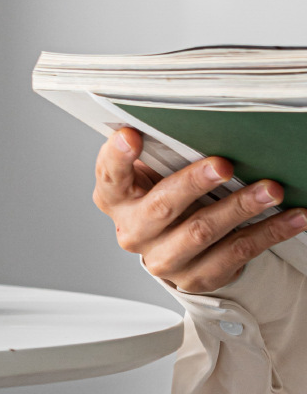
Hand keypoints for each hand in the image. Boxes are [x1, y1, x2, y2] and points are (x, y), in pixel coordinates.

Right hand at [93, 128, 306, 293]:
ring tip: (270, 189)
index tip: (131, 136)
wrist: (170, 246)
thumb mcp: (148, 172)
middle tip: (222, 165)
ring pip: (203, 232)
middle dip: (194, 183)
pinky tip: (291, 218)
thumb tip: (181, 120)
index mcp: (114, 197)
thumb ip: (155, 153)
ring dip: (241, 208)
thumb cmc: (160, 195)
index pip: (110, 175)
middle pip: (162, 206)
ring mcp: (163, 259)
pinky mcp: (197, 278)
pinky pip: (237, 254)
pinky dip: (268, 233)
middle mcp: (133, 230)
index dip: (117, 156)